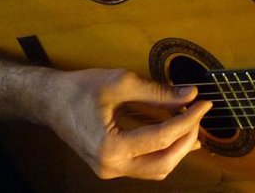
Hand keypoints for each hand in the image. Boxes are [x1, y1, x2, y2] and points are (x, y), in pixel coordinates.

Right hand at [47, 68, 210, 180]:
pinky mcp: (111, 167)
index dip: (189, 120)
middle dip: (187, 138)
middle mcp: (111, 166)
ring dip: (178, 149)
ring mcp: (110, 171)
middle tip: (199, 113)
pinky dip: (165, 152)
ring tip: (192, 123)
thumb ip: (158, 92)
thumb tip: (190, 94)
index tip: (204, 103)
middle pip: (164, 163)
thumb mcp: (121, 82)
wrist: (50, 102)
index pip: (162, 138)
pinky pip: (146, 166)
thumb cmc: (80, 89)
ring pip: (156, 170)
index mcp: (111, 147)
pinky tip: (177, 134)